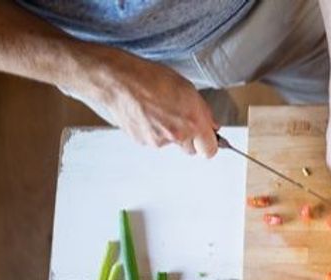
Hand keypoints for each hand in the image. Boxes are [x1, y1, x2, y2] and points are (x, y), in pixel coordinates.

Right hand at [90, 54, 218, 156]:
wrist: (118, 80)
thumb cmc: (151, 78)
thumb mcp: (187, 88)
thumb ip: (203, 112)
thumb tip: (212, 126)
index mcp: (193, 121)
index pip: (209, 151)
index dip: (208, 144)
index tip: (206, 138)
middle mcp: (178, 135)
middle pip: (191, 150)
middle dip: (189, 138)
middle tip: (180, 118)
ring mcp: (159, 141)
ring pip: (171, 143)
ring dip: (169, 133)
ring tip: (158, 110)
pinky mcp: (143, 141)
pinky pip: (154, 140)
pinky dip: (153, 130)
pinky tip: (146, 114)